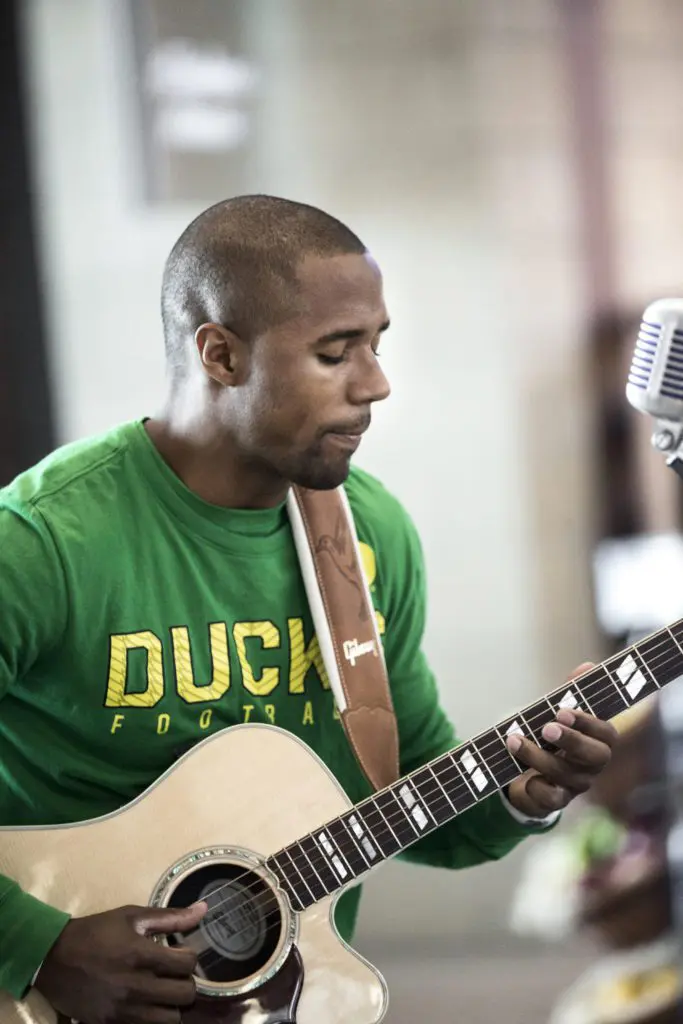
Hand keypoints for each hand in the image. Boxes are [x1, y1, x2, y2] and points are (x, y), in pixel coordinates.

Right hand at [34, 902, 206, 1023]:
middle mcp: (136, 986)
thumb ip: (170, 917)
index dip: (190, 957)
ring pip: (171, 1019)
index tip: (180, 953)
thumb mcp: (131, 916)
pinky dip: (153, 1018)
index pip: (187, 964)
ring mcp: (123, 1010)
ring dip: (172, 1005)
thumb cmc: (95, 932)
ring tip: (162, 991)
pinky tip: (147, 1003)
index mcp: (141, 955)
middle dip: (185, 982)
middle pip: (185, 995)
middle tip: (174, 974)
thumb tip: (203, 909)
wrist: (53, 958)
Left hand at [505, 662, 617, 818]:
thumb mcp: (558, 714)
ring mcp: (575, 785)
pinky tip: (525, 778)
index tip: (562, 711)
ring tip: (513, 740)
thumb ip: (571, 692)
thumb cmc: (550, 738)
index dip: (587, 722)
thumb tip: (588, 666)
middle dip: (571, 741)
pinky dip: (537, 788)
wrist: (531, 775)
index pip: (606, 734)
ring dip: (537, 756)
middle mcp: (592, 765)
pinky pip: (552, 800)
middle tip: (545, 728)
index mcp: (597, 741)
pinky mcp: (555, 801)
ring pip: (565, 774)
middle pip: (595, 757)